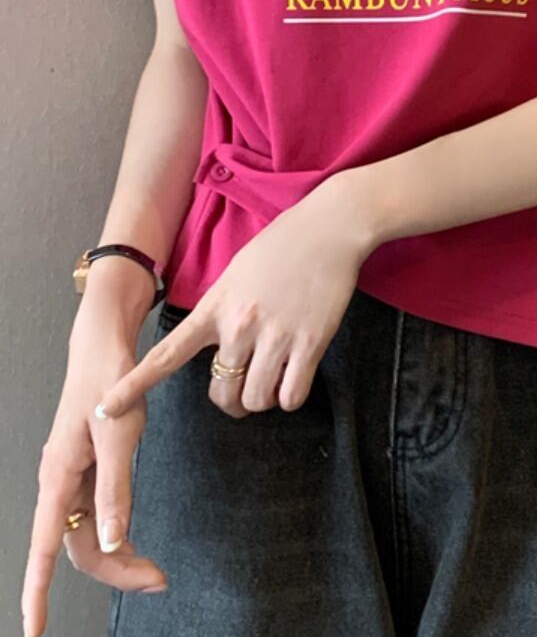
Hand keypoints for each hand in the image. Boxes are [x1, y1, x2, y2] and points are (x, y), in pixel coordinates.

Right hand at [21, 277, 168, 636]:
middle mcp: (59, 482)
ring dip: (117, 557)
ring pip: (88, 535)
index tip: (33, 630)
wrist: (103, 346)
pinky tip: (134, 542)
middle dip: (113, 572)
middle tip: (157, 581)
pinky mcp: (85, 471)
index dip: (37, 591)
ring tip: (154, 571)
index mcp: (58, 475)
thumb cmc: (110, 381)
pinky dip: (117, 534)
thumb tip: (112, 543)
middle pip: (78, 548)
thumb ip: (116, 490)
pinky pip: (95, 515)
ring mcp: (71, 478)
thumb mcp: (119, 434)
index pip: (44, 546)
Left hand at [95, 173, 374, 420]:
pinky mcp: (309, 343)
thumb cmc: (283, 245)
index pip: (167, 354)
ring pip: (256, 399)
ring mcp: (275, 335)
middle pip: (221, 392)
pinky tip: (294, 378)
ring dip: (263, 399)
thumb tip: (220, 347)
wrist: (328, 226)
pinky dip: (290, 396)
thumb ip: (221, 310)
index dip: (134, 386)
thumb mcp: (236, 272)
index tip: (106, 410)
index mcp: (215, 306)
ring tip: (273, 379)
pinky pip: (292, 395)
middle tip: (241, 390)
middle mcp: (240, 324)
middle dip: (230, 400)